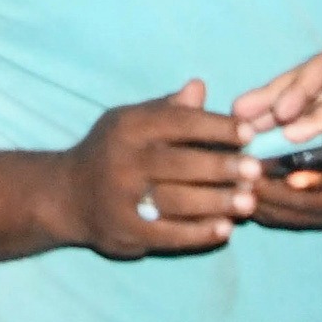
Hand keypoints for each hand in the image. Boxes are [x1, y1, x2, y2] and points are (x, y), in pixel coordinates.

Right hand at [61, 82, 256, 256]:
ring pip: (176, 201)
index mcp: (128, 127)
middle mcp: (123, 160)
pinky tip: (225, 229)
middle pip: (178, 163)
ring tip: (249, 203)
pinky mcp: (126, 231)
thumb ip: (167, 109)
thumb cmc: (111, 152)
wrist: (66, 195)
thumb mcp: (131, 122)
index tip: (248, 132)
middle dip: (221, 166)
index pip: (177, 122)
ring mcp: (123, 198)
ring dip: (216, 202)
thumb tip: (200, 87)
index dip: (215, 126)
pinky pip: (169, 234)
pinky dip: (199, 233)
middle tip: (255, 170)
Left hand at [245, 132, 321, 230]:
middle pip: (317, 206)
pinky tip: (244, 199)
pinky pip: (299, 219)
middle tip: (246, 180)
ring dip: (270, 206)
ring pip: (304, 217)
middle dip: (280, 196)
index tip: (291, 175)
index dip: (321, 178)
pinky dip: (273, 212)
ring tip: (237, 189)